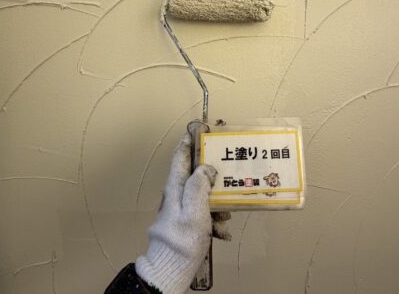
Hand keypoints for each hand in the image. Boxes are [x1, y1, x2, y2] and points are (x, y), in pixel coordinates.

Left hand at [135, 132, 216, 293]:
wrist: (171, 269)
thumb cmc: (182, 240)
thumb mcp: (194, 210)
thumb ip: (199, 186)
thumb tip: (206, 168)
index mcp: (175, 188)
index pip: (180, 158)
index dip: (188, 142)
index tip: (197, 130)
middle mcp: (175, 196)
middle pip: (194, 176)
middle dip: (212, 176)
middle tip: (227, 174)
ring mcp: (180, 210)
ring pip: (202, 196)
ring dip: (217, 204)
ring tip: (225, 217)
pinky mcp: (185, 224)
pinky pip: (203, 215)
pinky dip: (213, 221)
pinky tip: (221, 232)